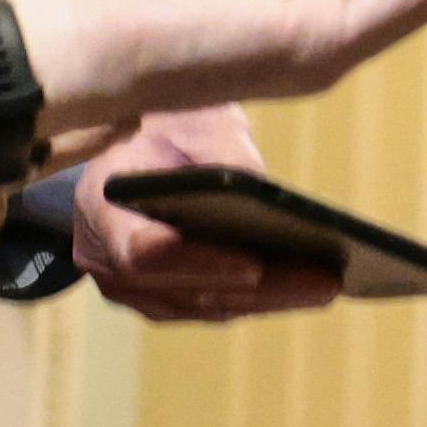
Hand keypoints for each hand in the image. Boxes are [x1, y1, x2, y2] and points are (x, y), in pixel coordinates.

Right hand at [62, 105, 335, 324]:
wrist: (140, 137)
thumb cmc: (170, 120)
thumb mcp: (195, 121)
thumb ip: (223, 157)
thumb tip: (264, 199)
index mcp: (99, 205)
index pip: (141, 251)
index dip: (198, 263)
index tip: (254, 264)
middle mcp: (103, 258)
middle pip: (185, 288)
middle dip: (261, 287)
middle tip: (322, 279)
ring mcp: (128, 287)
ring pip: (204, 305)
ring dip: (271, 298)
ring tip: (327, 284)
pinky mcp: (159, 299)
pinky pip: (212, 305)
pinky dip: (261, 298)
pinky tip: (310, 287)